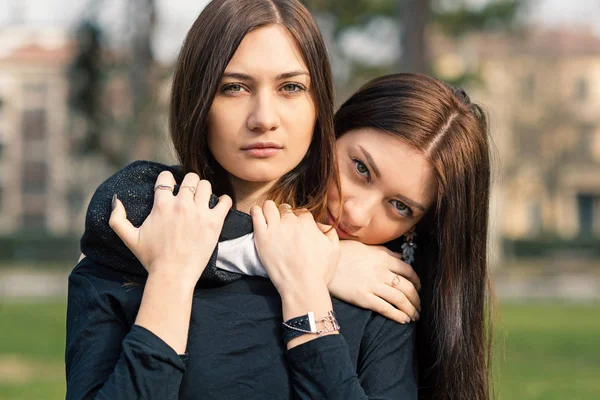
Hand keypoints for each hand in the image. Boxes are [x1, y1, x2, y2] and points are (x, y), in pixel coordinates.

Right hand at [108, 171, 231, 284]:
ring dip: (205, 190)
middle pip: (190, 178)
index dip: (168, 180)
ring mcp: (199, 212)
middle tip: (190, 194)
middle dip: (190, 183)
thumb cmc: (151, 258)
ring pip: (207, 186)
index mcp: (161, 205)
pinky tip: (219, 206)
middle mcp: (181, 204)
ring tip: (203, 200)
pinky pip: (225, 201)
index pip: (166, 177)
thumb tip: (116, 200)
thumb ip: (118, 219)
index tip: (171, 188)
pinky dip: (224, 201)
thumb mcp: (129, 238)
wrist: (173, 275)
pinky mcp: (214, 222)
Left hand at [251, 201, 339, 294]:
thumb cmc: (319, 272)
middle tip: (283, 226)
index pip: (301, 212)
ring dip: (270, 209)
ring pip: (269, 206)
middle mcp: (291, 222)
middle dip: (285, 215)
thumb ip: (330, 232)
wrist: (302, 287)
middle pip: (286, 209)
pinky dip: (257, 211)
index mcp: (308, 223)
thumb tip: (319, 224)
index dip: (299, 219)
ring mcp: (275, 228)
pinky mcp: (262, 237)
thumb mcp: (335, 250)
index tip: (296, 228)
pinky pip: (256, 214)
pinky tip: (258, 214)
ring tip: (269, 217)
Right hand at [328, 240, 420, 323]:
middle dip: (416, 299)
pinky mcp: (364, 298)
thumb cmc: (343, 253)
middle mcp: (381, 272)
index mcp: (383, 258)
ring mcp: (373, 285)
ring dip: (411, 309)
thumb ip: (385, 252)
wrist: (322, 263)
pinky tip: (404, 320)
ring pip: (400, 299)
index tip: (418, 288)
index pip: (408, 271)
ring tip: (414, 316)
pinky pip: (386, 308)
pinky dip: (398, 315)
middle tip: (419, 306)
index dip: (417, 281)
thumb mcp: (365, 247)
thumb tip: (400, 256)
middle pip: (407, 287)